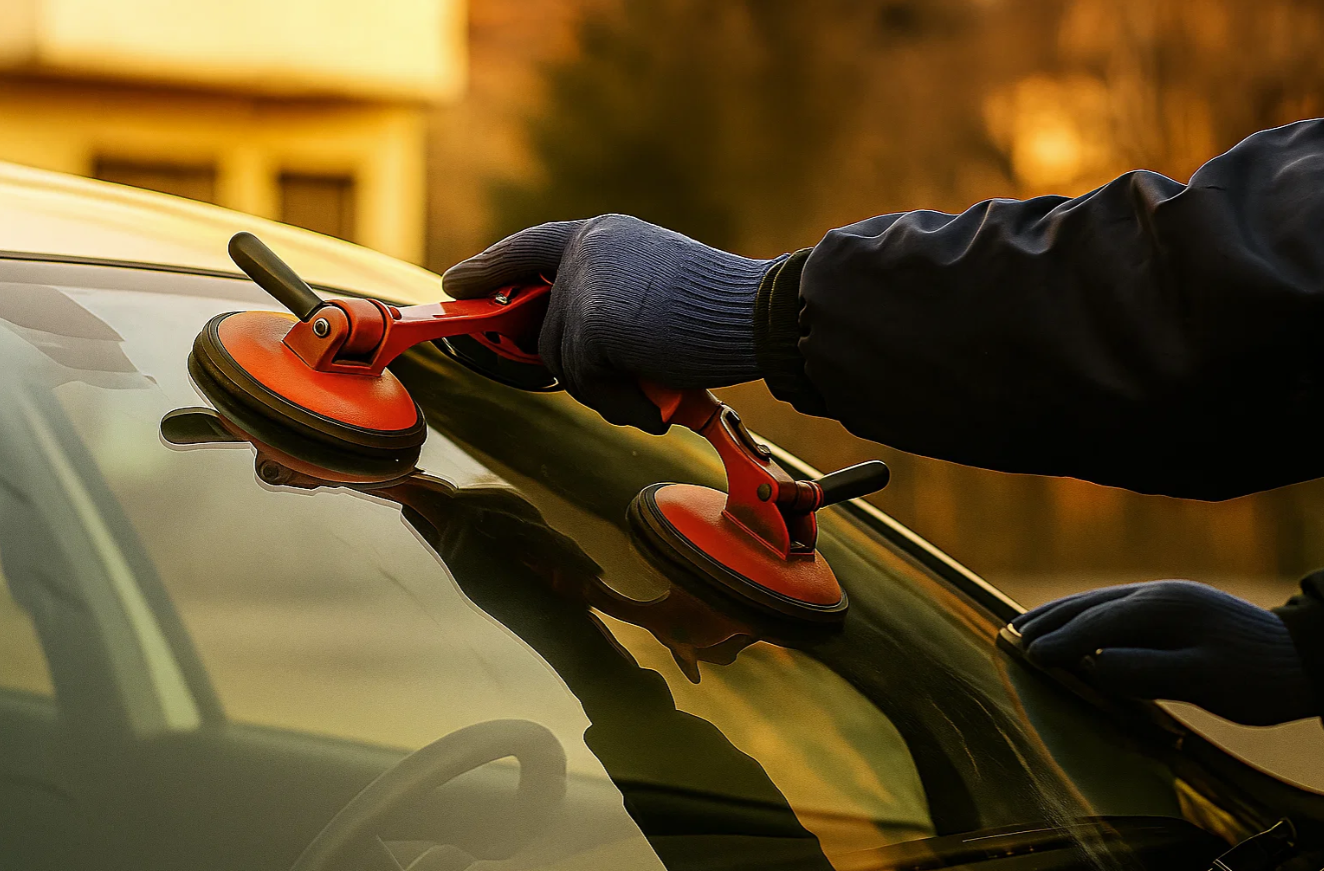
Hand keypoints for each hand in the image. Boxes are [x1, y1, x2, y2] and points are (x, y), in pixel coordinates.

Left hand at [443, 215, 779, 432]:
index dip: (491, 267)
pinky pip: (583, 380)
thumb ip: (607, 303)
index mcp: (602, 235)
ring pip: (561, 362)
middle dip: (579, 368)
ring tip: (656, 381)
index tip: (457, 282)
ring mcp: (585, 283)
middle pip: (546, 329)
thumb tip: (565, 351)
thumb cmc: (720, 311)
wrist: (757, 314)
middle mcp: (585, 250)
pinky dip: (619, 398)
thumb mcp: (652, 291)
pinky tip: (656, 388)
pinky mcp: (592, 320)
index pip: (531, 248)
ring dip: (606, 388)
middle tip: (629, 386)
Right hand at [1012, 580, 1316, 725]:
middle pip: (1087, 604)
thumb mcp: (1207, 680)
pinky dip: (1082, 616)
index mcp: (1162, 609)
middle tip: (1008, 637)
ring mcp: (1164, 597)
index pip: (1096, 624)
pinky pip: (1111, 608)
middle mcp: (1156, 594)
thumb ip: (1149, 671)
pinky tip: (1074, 626)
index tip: (1026, 657)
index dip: (1059, 641)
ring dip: (1059, 613)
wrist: (1305, 657)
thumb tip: (1095, 664)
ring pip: (1097, 601)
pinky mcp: (1171, 607)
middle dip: (1047, 619)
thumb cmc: (1258, 677)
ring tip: (1025, 626)